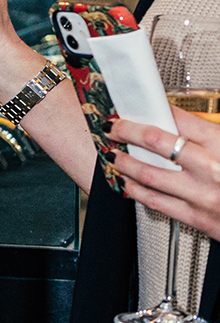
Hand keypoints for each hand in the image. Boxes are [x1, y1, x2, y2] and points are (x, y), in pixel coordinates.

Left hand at [108, 106, 219, 236]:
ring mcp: (202, 195)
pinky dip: (136, 190)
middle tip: (114, 126)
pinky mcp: (197, 218)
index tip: (139, 104)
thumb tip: (181, 122)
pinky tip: (127, 183)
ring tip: (113, 155)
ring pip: (149, 174)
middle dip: (127, 131)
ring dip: (124, 162)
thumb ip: (213, 133)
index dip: (154, 108)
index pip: (179, 119)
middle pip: (156, 141)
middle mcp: (211, 169)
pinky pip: (156, 202)